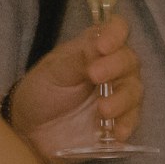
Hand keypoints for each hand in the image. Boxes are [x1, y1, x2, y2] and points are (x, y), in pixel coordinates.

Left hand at [6, 17, 141, 163]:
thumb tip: (99, 45)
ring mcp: (118, 95)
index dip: (115, 34)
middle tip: (94, 75)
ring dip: (121, 99)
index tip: (102, 46)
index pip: (117, 30)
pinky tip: (116, 133)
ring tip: (103, 110)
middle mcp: (113, 68)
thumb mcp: (53, 72)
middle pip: (128, 60)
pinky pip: (131, 121)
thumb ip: (77, 59)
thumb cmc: (42, 91)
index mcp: (96, 47)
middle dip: (115, 67)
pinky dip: (127, 125)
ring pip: (134, 91)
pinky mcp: (118, 121)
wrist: (31, 130)